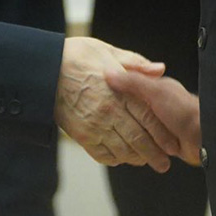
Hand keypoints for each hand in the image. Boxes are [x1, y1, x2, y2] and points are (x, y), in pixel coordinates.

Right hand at [54, 37, 182, 170]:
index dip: (162, 134)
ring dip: (136, 159)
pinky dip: (114, 158)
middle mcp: (109, 111)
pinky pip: (101, 153)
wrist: (43, 69)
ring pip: (122, 149)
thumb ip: (135, 63)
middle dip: (154, 154)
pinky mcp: (80, 135)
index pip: (148, 117)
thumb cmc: (76, 55)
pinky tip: (121, 158)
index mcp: (120, 90)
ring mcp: (94, 125)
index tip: (172, 144)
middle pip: (138, 138)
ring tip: (146, 162)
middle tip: (164, 165)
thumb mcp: (107, 51)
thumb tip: (159, 69)